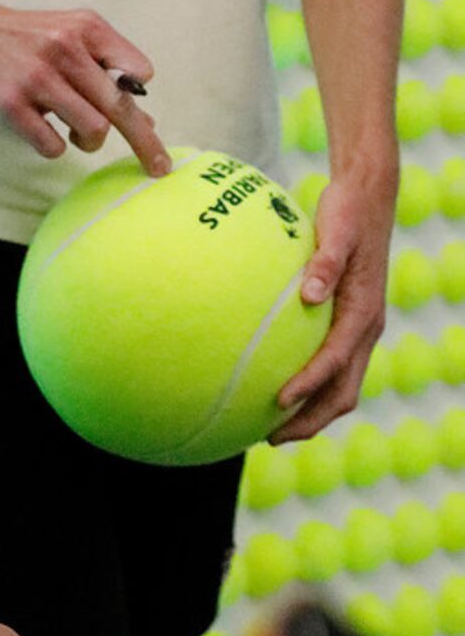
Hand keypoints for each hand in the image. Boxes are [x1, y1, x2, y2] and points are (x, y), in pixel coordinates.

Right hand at [0, 0, 170, 174]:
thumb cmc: (20, 37)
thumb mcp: (66, 34)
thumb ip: (105, 68)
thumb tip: (146, 120)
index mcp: (86, 26)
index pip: (139, 72)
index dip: (138, 97)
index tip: (140, 115)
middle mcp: (65, 47)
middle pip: (122, 108)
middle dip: (145, 144)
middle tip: (158, 168)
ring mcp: (36, 76)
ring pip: (93, 130)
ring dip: (88, 141)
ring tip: (70, 129)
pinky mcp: (10, 103)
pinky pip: (53, 145)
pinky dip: (53, 146)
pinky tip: (39, 128)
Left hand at [270, 162, 396, 443]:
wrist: (367, 198)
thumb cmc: (347, 211)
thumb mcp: (336, 229)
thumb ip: (325, 262)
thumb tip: (308, 294)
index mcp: (364, 312)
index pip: (336, 361)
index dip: (309, 385)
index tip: (278, 403)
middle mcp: (366, 328)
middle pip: (343, 392)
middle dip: (310, 420)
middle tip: (269, 437)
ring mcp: (359, 329)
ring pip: (340, 385)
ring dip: (311, 410)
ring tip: (270, 425)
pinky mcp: (347, 322)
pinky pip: (331, 365)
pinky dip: (310, 385)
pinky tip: (273, 381)